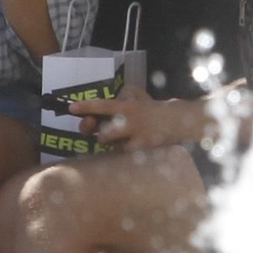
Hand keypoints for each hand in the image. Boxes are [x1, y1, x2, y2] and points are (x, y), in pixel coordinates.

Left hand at [68, 96, 204, 151]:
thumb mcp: (139, 97)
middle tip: (103, 135)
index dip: (86, 107)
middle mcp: (131, 120)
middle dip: (101, 137)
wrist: (181, 120)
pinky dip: (127, 152)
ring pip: (114, 146)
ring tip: (124, 140)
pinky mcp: (145, 147)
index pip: (103, 105)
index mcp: (128, 106)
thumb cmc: (157, 109)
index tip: (71, 108)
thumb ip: (121, 100)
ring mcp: (138, 135)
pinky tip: (136, 147)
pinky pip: (127, 154)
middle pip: (104, 134)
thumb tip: (100, 112)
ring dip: (114, 145)